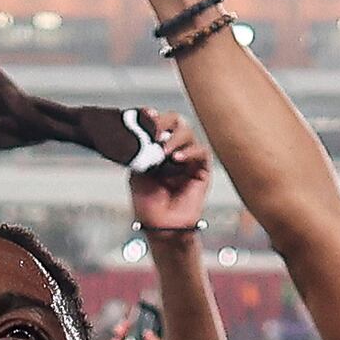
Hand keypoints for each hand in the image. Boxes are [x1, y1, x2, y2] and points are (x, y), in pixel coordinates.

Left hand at [128, 110, 211, 238]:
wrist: (159, 225)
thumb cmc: (147, 202)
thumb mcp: (136, 170)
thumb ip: (140, 149)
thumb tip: (142, 130)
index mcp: (158, 148)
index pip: (160, 123)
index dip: (154, 117)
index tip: (146, 114)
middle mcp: (174, 150)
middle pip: (176, 122)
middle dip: (165, 122)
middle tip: (154, 130)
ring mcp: (188, 159)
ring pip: (188, 133)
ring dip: (175, 138)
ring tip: (163, 150)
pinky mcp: (202, 171)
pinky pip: (201, 153)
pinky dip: (189, 152)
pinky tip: (177, 158)